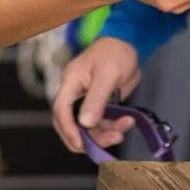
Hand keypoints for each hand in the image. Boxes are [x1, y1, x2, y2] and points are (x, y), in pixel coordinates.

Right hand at [51, 37, 141, 152]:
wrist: (129, 44)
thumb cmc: (114, 53)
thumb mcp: (107, 75)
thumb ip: (96, 99)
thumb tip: (85, 123)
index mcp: (70, 83)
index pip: (61, 110)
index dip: (68, 130)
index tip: (81, 144)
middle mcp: (75, 94)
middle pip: (71, 124)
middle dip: (88, 137)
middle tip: (109, 141)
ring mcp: (87, 101)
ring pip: (89, 128)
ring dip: (105, 133)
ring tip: (124, 128)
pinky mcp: (100, 105)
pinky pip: (102, 123)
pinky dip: (114, 126)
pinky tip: (127, 121)